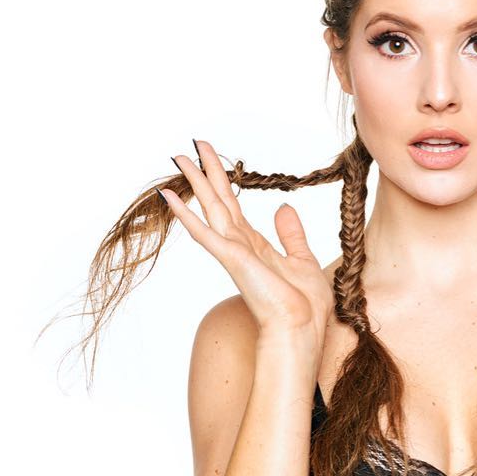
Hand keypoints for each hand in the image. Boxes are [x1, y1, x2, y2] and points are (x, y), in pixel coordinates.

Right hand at [159, 140, 332, 342]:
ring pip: (210, 209)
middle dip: (205, 173)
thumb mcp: (303, 259)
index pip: (233, 206)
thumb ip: (291, 234)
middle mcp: (239, 246)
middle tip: (190, 146)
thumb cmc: (305, 305)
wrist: (303, 329)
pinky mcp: (232, 260)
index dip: (222, 180)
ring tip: (179, 158)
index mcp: (254, 246)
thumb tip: (284, 208)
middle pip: (217, 201)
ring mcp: (233, 252)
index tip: (213, 157)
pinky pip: (205, 233)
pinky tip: (172, 197)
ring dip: (194, 183)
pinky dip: (187, 215)